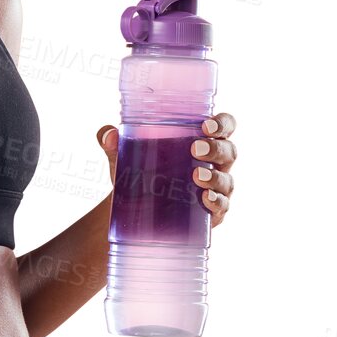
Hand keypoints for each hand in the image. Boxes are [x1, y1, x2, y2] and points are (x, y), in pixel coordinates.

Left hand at [96, 112, 237, 227]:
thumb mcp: (124, 156)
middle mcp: (215, 163)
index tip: (206, 125)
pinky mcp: (212, 212)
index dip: (222, 123)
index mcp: (201, 140)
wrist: (133, 210)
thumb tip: (108, 135)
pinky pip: (222, 206)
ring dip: (215, 177)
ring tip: (197, 176)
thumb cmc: (139, 171)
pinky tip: (206, 199)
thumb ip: (113, 142)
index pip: (224, 126)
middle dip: (216, 148)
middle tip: (195, 149)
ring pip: (226, 180)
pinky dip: (217, 202)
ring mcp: (216, 188)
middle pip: (229, 151)